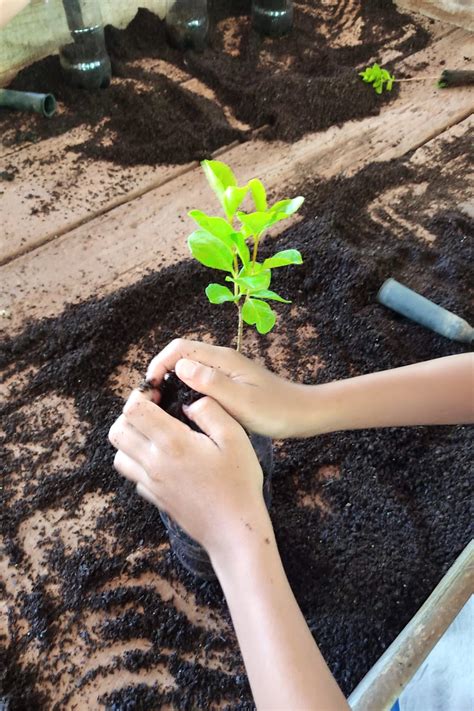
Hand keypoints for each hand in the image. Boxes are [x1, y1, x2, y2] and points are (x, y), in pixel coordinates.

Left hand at [108, 388, 264, 555]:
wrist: (233, 530)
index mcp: (172, 443)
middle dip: (131, 414)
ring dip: (131, 438)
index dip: (142, 395)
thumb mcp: (234, 436)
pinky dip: (139, 461)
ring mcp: (151, 483)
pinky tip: (163, 458)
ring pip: (119, 454)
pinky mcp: (155, 498)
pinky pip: (133, 475)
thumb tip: (190, 401)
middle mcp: (154, 463)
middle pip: (117, 431)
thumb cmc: (238, 482)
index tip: (160, 393)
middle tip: (155, 410)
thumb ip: (210, 410)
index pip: (133, 410)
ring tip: (155, 433)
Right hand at [145, 339, 307, 438]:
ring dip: (173, 383)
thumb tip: (180, 367)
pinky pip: (200, 382)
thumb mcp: (242, 401)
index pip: (179, 348)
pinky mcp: (230, 384)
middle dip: (162, 374)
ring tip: (165, 408)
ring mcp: (226, 372)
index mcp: (222, 359)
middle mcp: (222, 360)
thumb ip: (211, 383)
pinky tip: (186, 412)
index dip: (159, 365)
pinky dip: (187, 392)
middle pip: (180, 356)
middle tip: (154, 403)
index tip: (151, 390)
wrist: (305, 415)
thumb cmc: (277, 411)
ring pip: (189, 370)